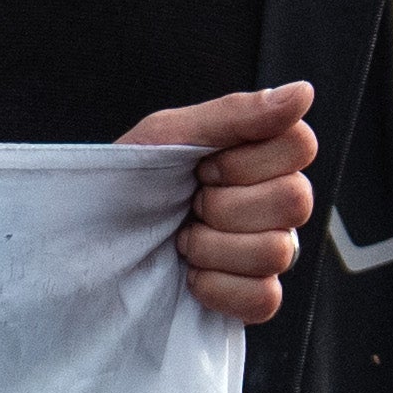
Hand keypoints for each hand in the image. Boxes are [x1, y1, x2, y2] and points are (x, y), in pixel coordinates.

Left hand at [128, 80, 315, 329]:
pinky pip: (265, 299)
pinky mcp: (252, 297)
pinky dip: (218, 288)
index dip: (245, 161)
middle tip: (189, 204)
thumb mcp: (170, 134)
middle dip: (224, 205)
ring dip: (213, 247)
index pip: (301, 147)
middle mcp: (276, 203)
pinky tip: (191, 276)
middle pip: (295, 201)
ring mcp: (269, 251)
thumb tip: (304, 93)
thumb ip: (237, 113)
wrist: (88, 237)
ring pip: (278, 252)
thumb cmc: (128, 180)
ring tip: (183, 240)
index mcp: (262, 157)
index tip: (202, 168)